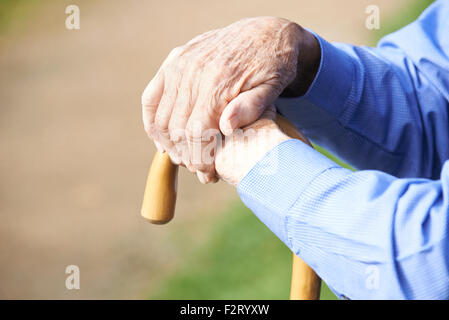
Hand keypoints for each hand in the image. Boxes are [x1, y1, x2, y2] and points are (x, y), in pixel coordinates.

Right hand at [142, 17, 318, 183]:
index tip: (207, 173)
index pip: (196, 132)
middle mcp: (193, 72)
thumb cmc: (272, 67)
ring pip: (161, 117)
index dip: (199, 158)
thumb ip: (251, 107)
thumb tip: (227, 126)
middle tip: (198, 169)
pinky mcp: (173, 62)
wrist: (265, 34)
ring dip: (168, 144)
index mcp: (219, 83)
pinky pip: (151, 98)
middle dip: (185, 156)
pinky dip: (152, 121)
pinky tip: (161, 139)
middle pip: (176, 129)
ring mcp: (179, 66)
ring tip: (183, 157)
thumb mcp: (272, 88)